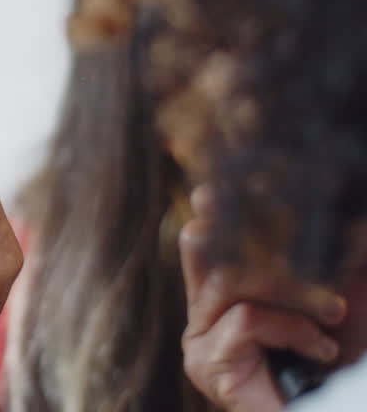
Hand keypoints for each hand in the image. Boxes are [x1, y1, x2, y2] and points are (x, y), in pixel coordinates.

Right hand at [180, 186, 345, 411]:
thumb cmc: (342, 366)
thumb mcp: (337, 297)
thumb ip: (329, 258)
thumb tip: (347, 216)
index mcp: (224, 294)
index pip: (206, 236)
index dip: (215, 206)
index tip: (229, 181)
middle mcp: (202, 313)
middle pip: (199, 244)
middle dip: (246, 229)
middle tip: (292, 220)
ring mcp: (199, 340)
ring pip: (230, 281)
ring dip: (292, 290)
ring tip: (332, 312)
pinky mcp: (206, 364)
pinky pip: (244, 319)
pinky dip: (292, 328)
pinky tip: (321, 351)